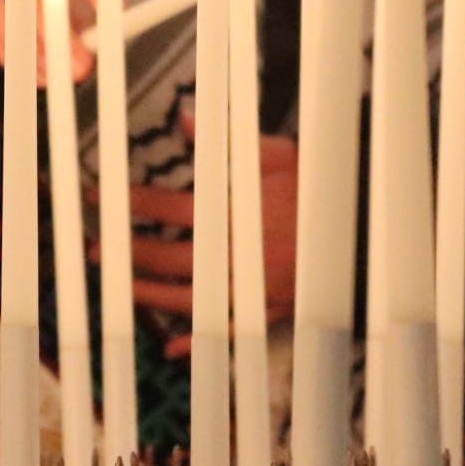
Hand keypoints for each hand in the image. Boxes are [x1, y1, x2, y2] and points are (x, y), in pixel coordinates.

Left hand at [112, 114, 297, 355]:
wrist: (367, 224)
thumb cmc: (320, 183)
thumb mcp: (276, 151)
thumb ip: (225, 141)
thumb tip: (183, 118)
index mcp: (232, 212)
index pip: (167, 207)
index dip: (131, 202)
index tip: (101, 198)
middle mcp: (233, 253)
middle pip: (168, 256)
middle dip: (129, 252)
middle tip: (97, 250)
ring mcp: (249, 287)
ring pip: (187, 297)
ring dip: (149, 295)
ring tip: (120, 288)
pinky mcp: (267, 310)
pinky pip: (225, 330)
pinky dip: (198, 341)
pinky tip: (173, 348)